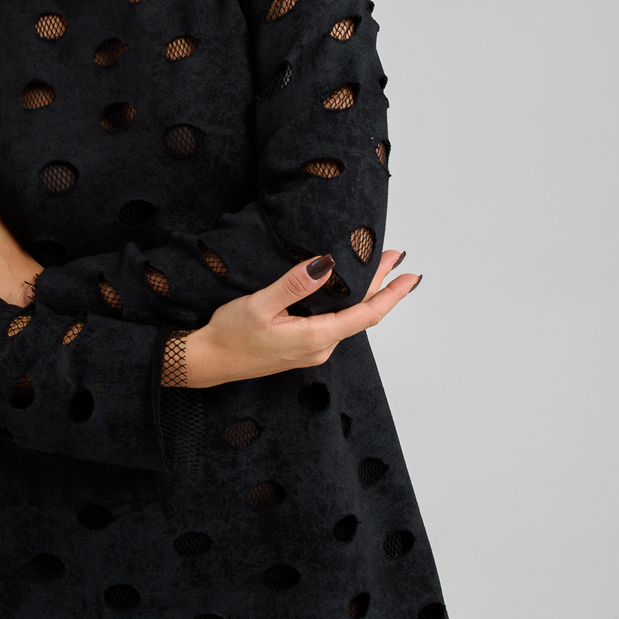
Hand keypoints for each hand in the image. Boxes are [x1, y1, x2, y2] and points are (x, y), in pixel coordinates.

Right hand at [182, 249, 419, 386]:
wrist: (207, 361)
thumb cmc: (229, 336)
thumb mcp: (260, 305)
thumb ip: (295, 285)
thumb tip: (326, 264)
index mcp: (315, 338)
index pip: (366, 314)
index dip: (392, 294)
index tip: (411, 276)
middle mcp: (319, 348)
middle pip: (361, 314)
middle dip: (381, 286)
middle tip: (395, 258)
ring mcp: (311, 350)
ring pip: (348, 319)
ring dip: (364, 294)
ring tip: (375, 269)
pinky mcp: (300, 348)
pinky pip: (333, 324)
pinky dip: (345, 303)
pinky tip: (344, 292)